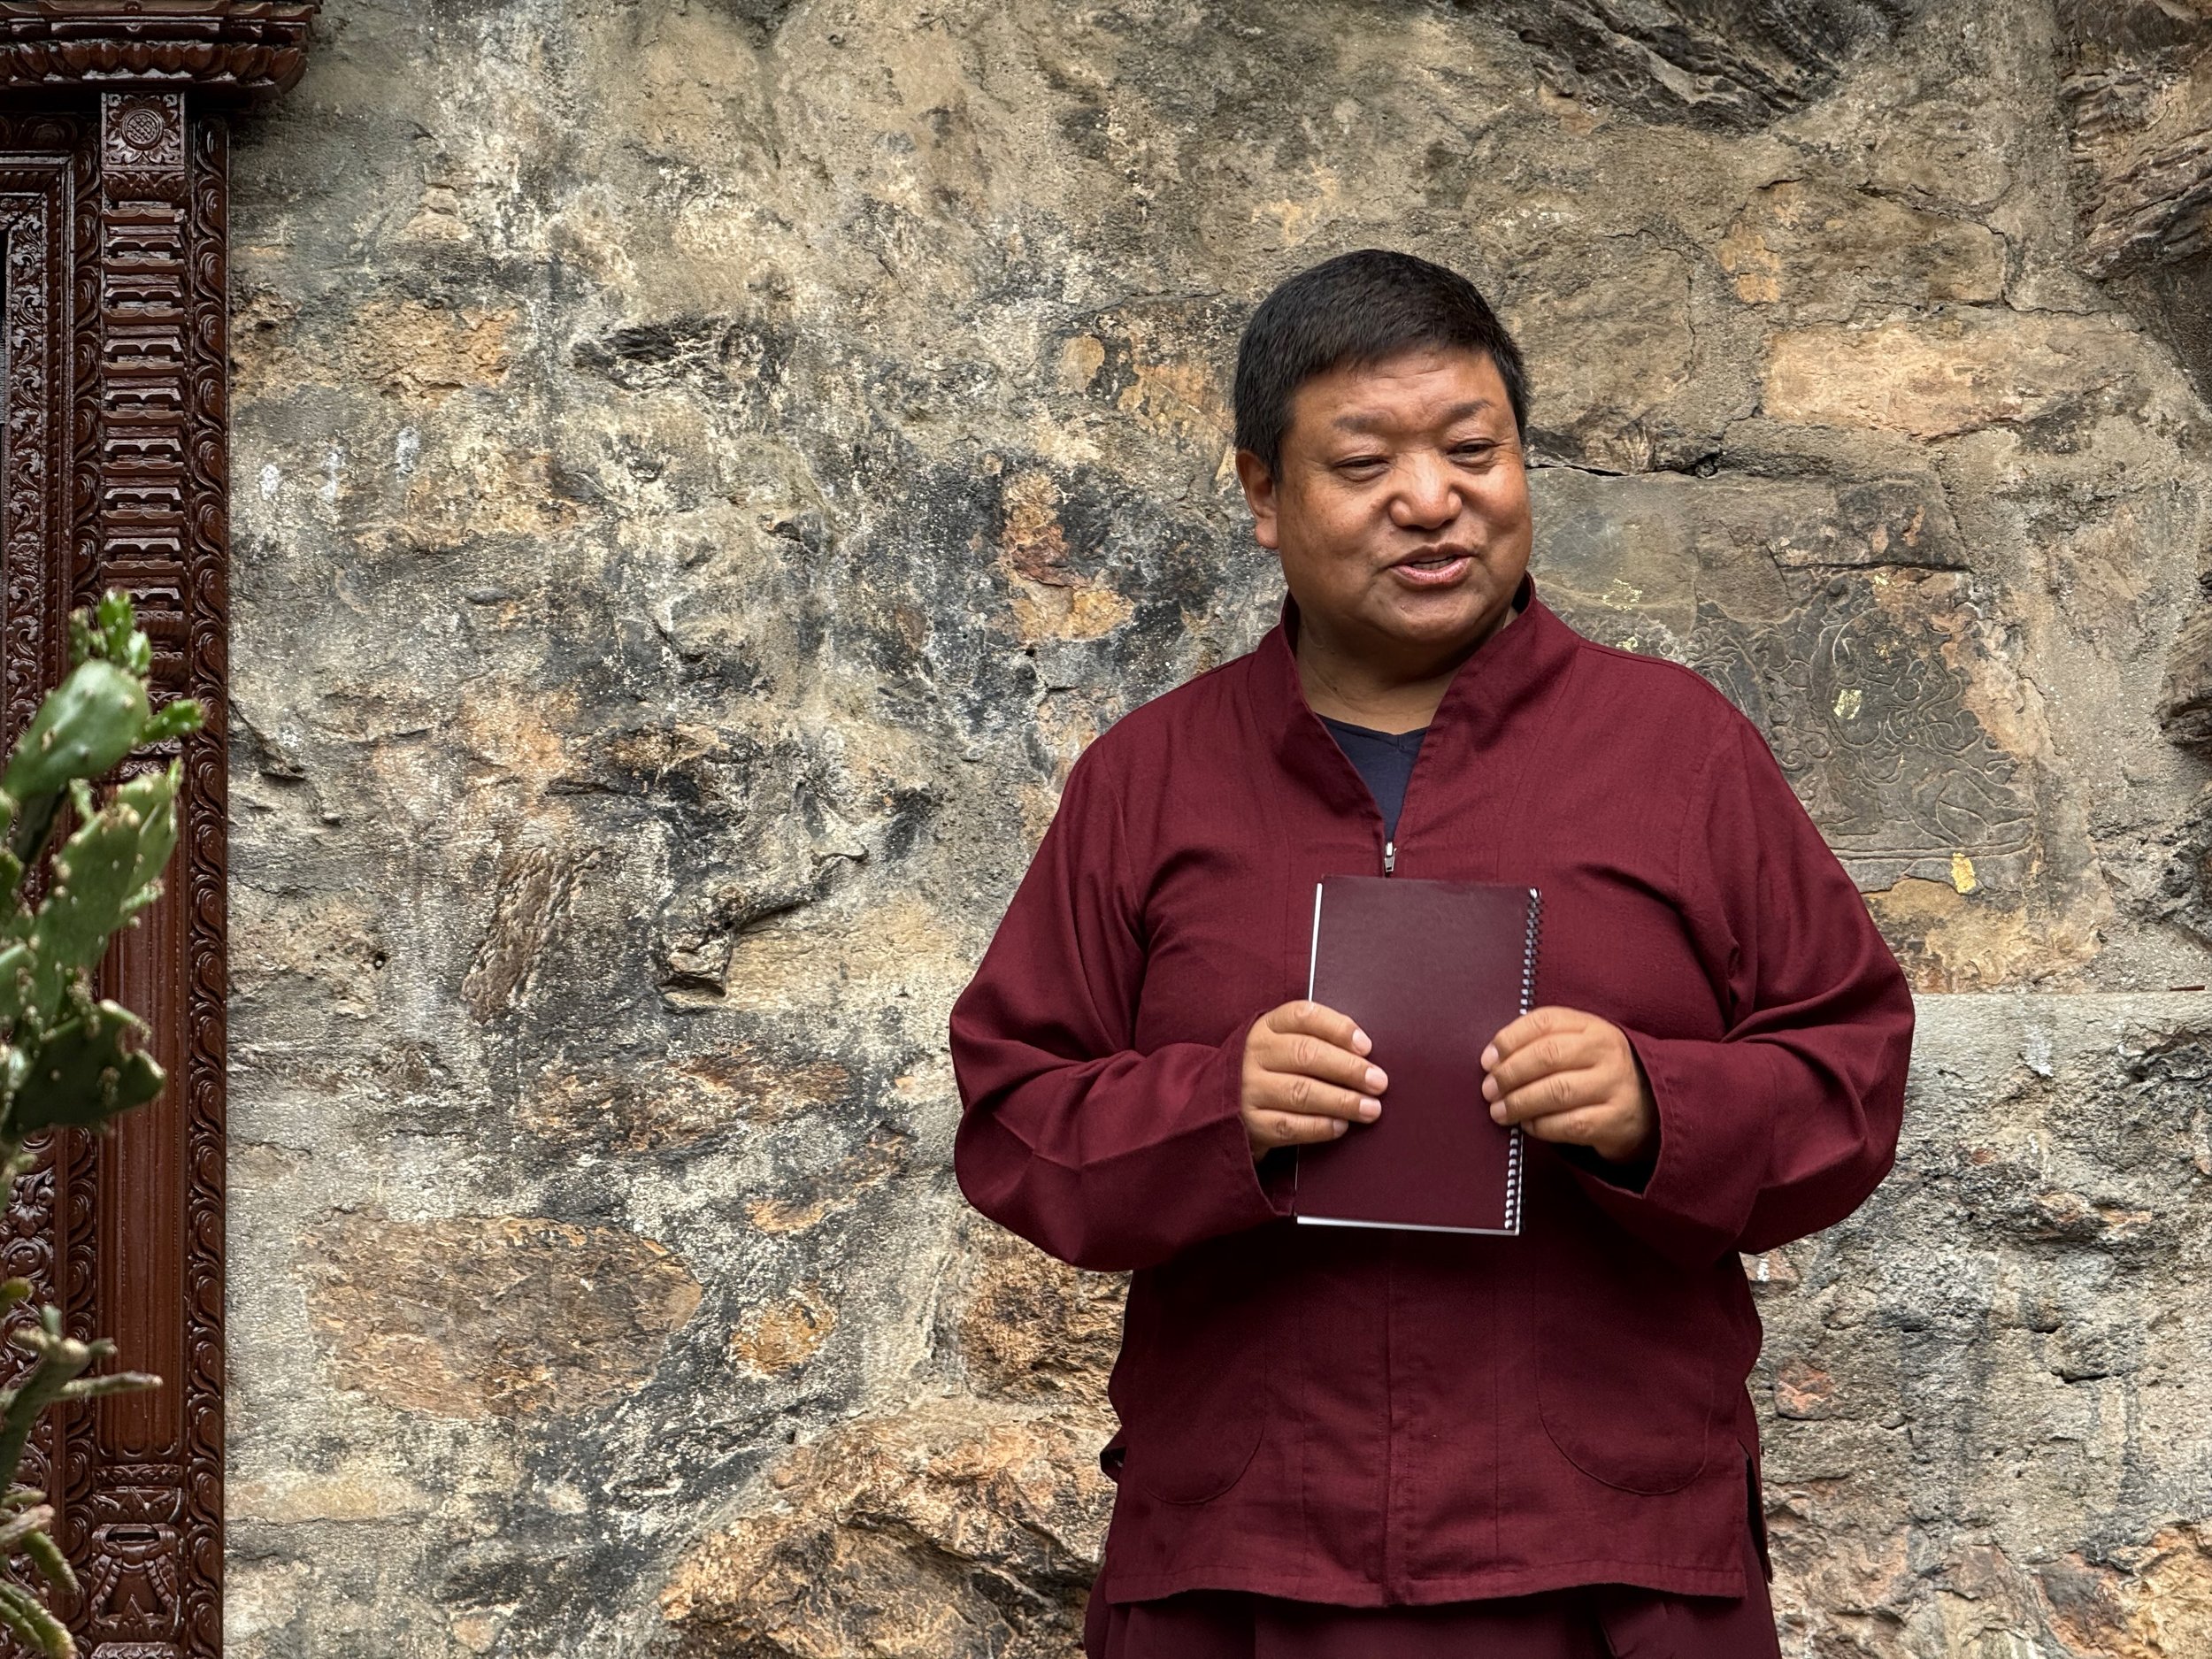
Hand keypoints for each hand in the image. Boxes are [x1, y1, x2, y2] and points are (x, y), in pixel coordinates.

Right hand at [1240, 1000, 1386, 1156]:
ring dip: (1341, 1101)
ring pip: (1301, 1092)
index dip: (1338, 1028)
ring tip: (1370, 1109)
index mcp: (1265, 1027)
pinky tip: (1341, 1126)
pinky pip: (1290, 1125)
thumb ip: (1315, 1041)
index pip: (1303, 1016)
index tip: (1366, 1046)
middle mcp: (1253, 1054)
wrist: (1216, 1103)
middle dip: (1349, 1069)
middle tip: (1378, 1082)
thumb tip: (1364, 1055)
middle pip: (1306, 1054)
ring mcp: (1247, 1089)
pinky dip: (1320, 1127)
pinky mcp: (1249, 1123)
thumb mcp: (1279, 1045)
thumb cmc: (1267, 1071)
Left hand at [1481, 1006, 1655, 1163]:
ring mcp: (1614, 1086)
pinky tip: (1527, 1126)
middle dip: (1509, 1074)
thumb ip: (1541, 1044)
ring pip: (1556, 1091)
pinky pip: (1569, 1124)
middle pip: (1547, 1056)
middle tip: (1489, 1090)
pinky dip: (1541, 1126)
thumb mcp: (1579, 1046)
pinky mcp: (1615, 1121)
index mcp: (1592, 1026)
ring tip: (1499, 1111)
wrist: (1650, 1108)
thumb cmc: (1597, 1074)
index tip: (1487, 1060)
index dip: (1509, 1039)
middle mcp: (1606, 1052)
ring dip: (1519, 1103)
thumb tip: (1492, 1061)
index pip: (1544, 1021)